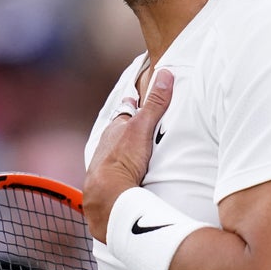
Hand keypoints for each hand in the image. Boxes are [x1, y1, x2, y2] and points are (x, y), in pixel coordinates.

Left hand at [83, 68, 173, 240]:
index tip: (135, 96)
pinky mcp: (109, 181)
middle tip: (138, 122)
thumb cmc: (123, 159)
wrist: (107, 195)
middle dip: (128, 127)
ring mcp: (106, 163)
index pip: (125, 110)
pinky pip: (117, 170)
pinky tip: (128, 173)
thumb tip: (165, 74)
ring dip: (125, 149)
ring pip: (116, 150)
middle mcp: (107, 144)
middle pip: (119, 131)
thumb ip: (155, 104)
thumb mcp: (142, 127)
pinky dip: (123, 168)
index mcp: (115, 128)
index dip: (132, 103)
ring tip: (135, 149)